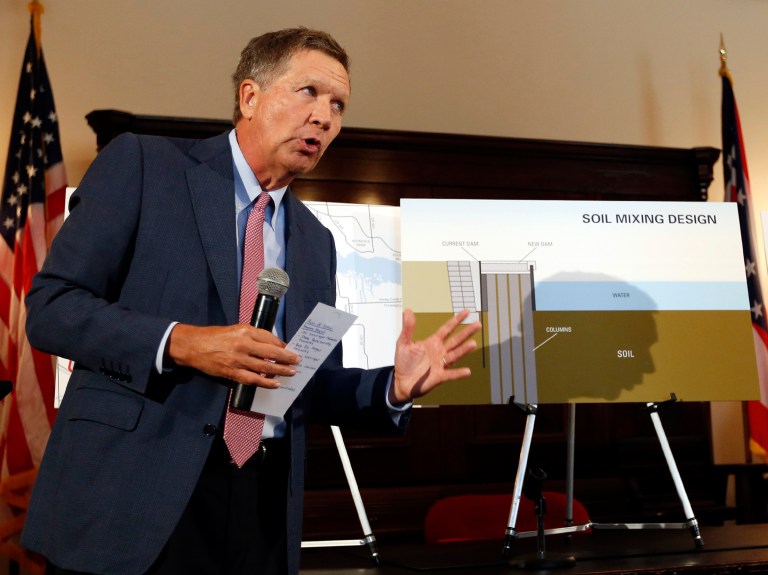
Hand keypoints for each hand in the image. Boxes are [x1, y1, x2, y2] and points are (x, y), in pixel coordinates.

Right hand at [167, 323, 299, 387]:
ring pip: (264, 367)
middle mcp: (243, 344)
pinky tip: (275, 384)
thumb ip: (252, 336)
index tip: (290, 349)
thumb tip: (272, 344)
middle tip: (297, 361)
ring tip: (291, 372)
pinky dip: (265, 382)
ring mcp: (238, 359)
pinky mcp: (232, 372)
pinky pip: (253, 379)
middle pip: (271, 352)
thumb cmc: (215, 336)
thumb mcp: (235, 330)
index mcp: (245, 331)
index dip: (282, 345)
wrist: (193, 346)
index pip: (270, 338)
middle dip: (287, 358)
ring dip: (280, 370)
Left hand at [391, 309, 481, 403]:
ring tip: (473, 344)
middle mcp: (440, 352)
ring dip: (464, 350)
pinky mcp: (439, 377)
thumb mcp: (403, 343)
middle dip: (466, 332)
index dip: (456, 320)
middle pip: (456, 340)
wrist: (401, 382)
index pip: (447, 329)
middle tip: (478, 324)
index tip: (466, 312)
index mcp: (433, 342)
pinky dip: (458, 373)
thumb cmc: (404, 362)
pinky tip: (467, 371)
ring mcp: (440, 364)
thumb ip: (408, 328)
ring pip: (455, 355)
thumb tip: (407, 311)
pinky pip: (450, 374)